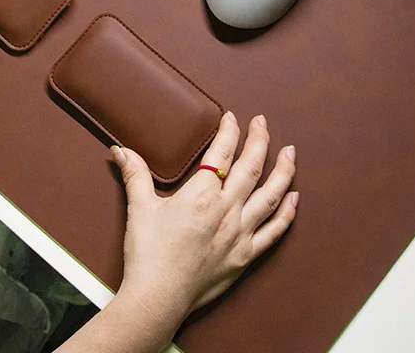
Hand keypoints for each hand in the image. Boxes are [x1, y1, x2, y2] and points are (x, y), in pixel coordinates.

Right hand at [113, 112, 297, 330]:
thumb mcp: (139, 208)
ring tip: (290, 152)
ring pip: (269, 195)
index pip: (222, 153)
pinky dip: (287, 213)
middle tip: (263, 122)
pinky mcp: (245, 256)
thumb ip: (135, 174)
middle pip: (250, 167)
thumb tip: (120, 150)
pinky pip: (274, 231)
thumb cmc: (148, 254)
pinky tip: (294, 197)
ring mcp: (239, 234)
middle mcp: (226, 210)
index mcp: (201, 195)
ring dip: (282, 171)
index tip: (232, 117)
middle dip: (260, 140)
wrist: (158, 298)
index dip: (229, 131)